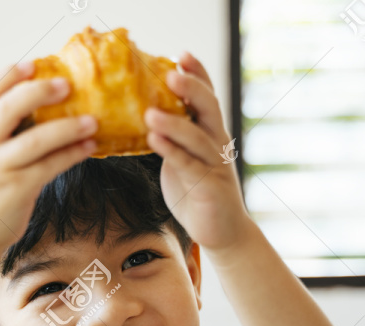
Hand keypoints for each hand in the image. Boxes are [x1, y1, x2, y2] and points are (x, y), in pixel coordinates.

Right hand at [0, 61, 98, 248]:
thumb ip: (4, 131)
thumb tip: (46, 104)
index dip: (10, 75)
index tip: (35, 64)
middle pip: (10, 107)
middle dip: (40, 92)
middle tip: (68, 85)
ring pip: (36, 139)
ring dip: (68, 127)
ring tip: (93, 120)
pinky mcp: (17, 189)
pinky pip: (50, 166)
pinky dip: (73, 154)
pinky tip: (89, 146)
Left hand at [144, 52, 251, 251]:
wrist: (222, 231)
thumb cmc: (198, 193)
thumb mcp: (184, 159)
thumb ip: (172, 139)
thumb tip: (143, 115)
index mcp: (211, 133)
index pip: (207, 97)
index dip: (197, 75)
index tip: (181, 55)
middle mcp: (217, 144)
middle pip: (208, 109)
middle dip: (191, 88)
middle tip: (171, 73)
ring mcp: (215, 165)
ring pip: (196, 138)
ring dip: (173, 123)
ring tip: (149, 112)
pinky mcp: (209, 187)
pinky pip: (188, 165)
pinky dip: (171, 152)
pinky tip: (154, 140)